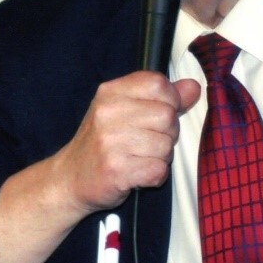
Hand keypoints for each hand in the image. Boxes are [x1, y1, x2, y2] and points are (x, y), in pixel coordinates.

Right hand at [57, 72, 200, 213]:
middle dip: (167, 133)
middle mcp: (108, 113)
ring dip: (160, 157)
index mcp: (111, 92)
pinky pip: (158, 170)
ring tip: (139, 158)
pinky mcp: (116, 170)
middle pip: (167, 116)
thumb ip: (162, 96)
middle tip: (146, 143)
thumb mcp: (126, 109)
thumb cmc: (103, 142)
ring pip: (166, 145)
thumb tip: (193, 87)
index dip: (170, 101)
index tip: (157, 115)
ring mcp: (110, 142)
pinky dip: (154, 176)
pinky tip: (138, 174)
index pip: (159, 84)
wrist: (69, 179)